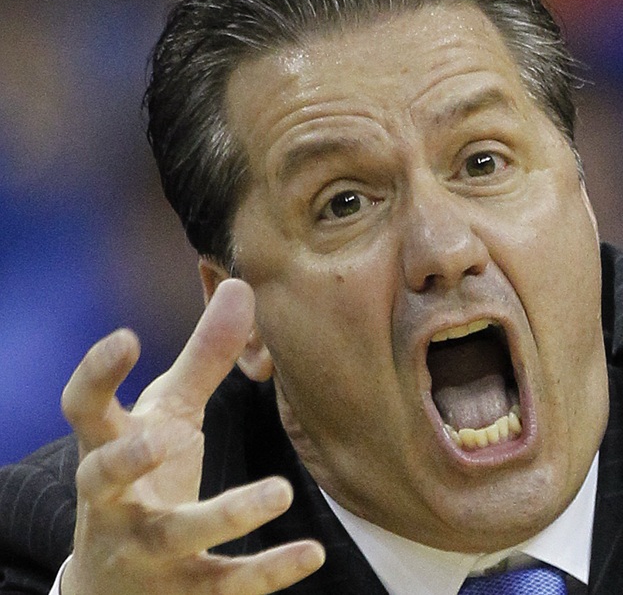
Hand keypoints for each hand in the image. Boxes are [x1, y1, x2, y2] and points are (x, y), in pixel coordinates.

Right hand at [60, 279, 324, 594]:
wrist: (113, 584)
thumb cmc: (144, 478)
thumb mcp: (167, 417)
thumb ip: (202, 358)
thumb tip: (240, 285)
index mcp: (107, 448)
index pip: (84, 411)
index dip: (95, 374)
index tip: (123, 337)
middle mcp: (114, 501)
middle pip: (104, 480)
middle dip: (129, 461)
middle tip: (171, 439)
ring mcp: (145, 549)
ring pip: (176, 535)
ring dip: (226, 514)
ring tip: (280, 491)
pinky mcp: (184, 590)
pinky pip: (225, 584)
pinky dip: (268, 572)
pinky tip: (312, 552)